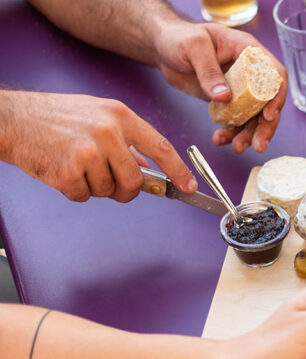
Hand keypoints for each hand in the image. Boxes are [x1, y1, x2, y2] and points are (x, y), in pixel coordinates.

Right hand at [0, 91, 196, 202]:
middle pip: (135, 181)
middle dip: (125, 189)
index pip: (161, 147)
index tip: (189, 187)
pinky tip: (62, 170)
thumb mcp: (98, 115)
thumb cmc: (55, 117)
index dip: (179, 170)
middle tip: (108, 181)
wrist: (12, 119)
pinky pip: (84, 196)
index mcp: (120, 116)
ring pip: (109, 190)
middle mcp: (108, 133)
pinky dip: (74, 190)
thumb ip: (127, 140)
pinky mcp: (68, 172)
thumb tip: (150, 169)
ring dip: (95, 186)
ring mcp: (88, 153)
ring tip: (76, 164)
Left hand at [153, 22, 286, 153]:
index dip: (276, 96)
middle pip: (268, 102)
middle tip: (258, 144)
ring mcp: (240, 89)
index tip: (268, 116)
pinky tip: (220, 139)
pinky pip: (236, 120)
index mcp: (249, 52)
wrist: (164, 49)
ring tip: (237, 147)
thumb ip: (209, 70)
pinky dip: (230, 133)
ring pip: (254, 116)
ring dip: (248, 134)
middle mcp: (250, 72)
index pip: (274, 75)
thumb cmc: (179, 37)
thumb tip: (225, 96)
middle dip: (265, 126)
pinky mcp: (228, 101)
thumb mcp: (193, 47)